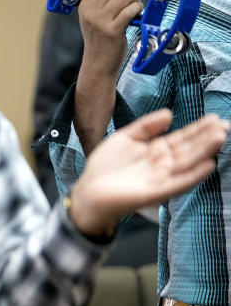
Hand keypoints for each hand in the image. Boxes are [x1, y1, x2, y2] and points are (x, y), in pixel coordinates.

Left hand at [70, 110, 228, 236]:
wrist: (88, 191)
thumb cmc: (105, 167)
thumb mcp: (125, 138)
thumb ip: (146, 126)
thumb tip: (170, 113)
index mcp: (157, 151)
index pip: (183, 138)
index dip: (198, 128)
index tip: (215, 118)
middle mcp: (163, 164)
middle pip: (189, 149)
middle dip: (207, 137)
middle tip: (225, 125)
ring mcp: (160, 178)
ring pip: (187, 163)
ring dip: (204, 151)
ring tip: (220, 137)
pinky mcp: (155, 192)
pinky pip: (178, 183)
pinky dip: (193, 175)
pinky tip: (207, 165)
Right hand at [78, 0, 142, 77]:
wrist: (98, 62)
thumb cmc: (100, 40)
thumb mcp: (92, 19)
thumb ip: (99, 3)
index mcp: (84, 7)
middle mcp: (90, 12)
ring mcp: (100, 22)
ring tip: (136, 3)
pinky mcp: (113, 30)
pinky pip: (129, 11)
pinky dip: (137, 7)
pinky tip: (138, 11)